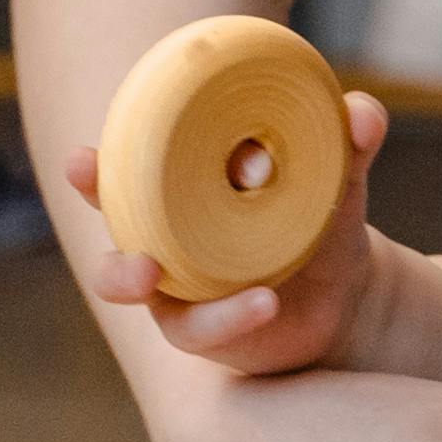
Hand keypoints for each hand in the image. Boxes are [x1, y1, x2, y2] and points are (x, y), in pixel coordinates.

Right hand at [62, 92, 397, 374]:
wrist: (343, 291)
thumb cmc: (319, 216)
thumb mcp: (337, 174)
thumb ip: (348, 140)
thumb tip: (360, 112)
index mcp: (180, 186)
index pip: (124, 167)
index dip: (93, 166)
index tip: (80, 158)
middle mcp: (162, 233)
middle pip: (110, 217)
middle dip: (95, 204)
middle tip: (94, 191)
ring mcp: (174, 285)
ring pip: (128, 282)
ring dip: (127, 273)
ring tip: (149, 268)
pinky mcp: (204, 330)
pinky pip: (205, 325)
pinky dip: (232, 312)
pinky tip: (265, 300)